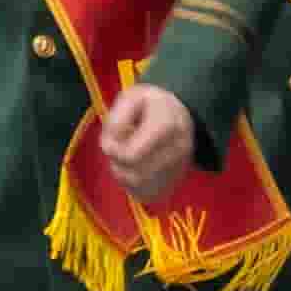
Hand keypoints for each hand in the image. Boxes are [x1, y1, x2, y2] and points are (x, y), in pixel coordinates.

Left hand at [95, 82, 198, 202]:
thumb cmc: (151, 104)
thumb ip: (116, 119)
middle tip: (119, 148)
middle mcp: (178, 149)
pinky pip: (147, 194)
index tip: (112, 139)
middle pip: (134, 174)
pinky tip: (136, 169)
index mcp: (166, 124)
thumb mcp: (131, 96)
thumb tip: (109, 146)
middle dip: (118, 164)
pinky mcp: (175, 181)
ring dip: (124, 175)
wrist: (180, 113)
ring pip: (139, 187)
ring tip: (127, 158)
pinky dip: (134, 185)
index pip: (131, 156)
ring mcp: (179, 168)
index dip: (114, 151)